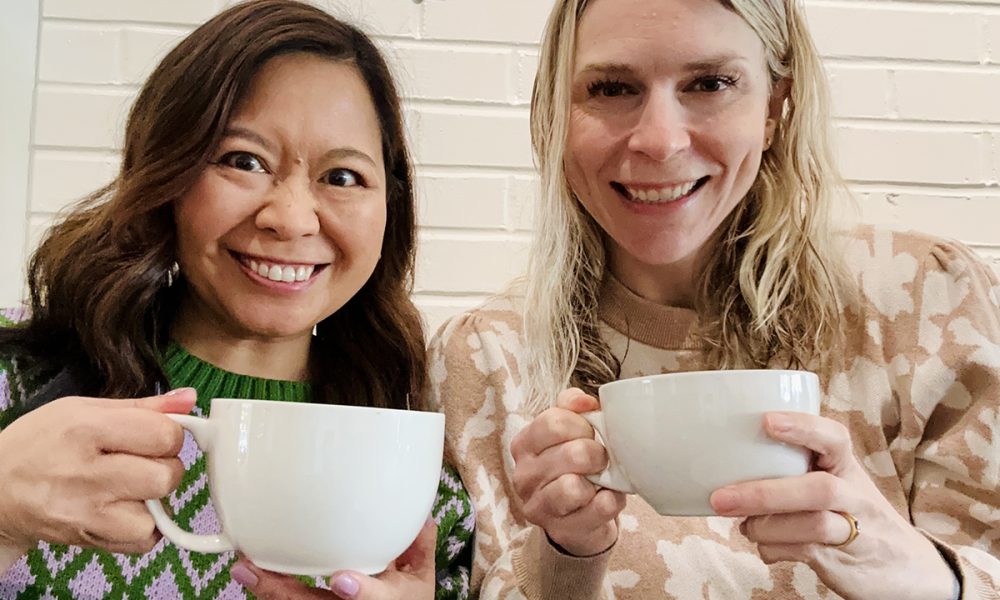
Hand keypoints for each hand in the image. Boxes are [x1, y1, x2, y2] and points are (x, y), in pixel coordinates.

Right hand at [0, 389, 193, 553]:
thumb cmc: (40, 443)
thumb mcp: (83, 409)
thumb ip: (143, 406)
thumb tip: (189, 400)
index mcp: (85, 430)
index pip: (163, 435)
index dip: (169, 434)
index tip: (154, 436)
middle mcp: (85, 474)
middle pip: (166, 476)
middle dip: (166, 466)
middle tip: (143, 462)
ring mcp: (85, 512)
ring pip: (158, 513)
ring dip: (156, 500)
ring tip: (131, 487)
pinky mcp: (87, 539)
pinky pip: (143, 540)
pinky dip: (144, 527)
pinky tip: (125, 509)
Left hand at [231, 516, 436, 598]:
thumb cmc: (405, 599)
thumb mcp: (421, 579)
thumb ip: (420, 547)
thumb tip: (422, 517)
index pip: (378, 598)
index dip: (360, 591)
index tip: (340, 579)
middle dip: (283, 590)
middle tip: (253, 570)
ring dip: (266, 588)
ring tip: (242, 568)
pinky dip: (268, 587)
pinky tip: (250, 572)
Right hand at [510, 388, 626, 556]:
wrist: (577, 516)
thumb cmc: (573, 466)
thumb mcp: (568, 431)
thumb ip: (572, 406)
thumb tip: (586, 401)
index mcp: (524, 445)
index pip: (553, 422)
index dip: (581, 424)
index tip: (590, 431)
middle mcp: (524, 476)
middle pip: (571, 453)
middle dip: (596, 452)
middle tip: (601, 458)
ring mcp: (539, 507)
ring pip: (574, 487)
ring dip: (599, 479)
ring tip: (601, 479)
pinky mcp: (562, 530)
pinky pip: (598, 509)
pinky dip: (612, 501)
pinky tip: (608, 497)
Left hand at [710, 412, 955, 599]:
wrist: (908, 569)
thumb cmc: (853, 514)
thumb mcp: (836, 482)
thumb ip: (795, 469)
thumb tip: (729, 464)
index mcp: (847, 468)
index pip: (835, 438)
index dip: (802, 426)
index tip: (766, 420)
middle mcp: (855, 496)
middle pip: (819, 489)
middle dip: (765, 494)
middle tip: (721, 498)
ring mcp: (855, 531)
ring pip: (814, 526)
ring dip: (767, 527)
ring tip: (746, 525)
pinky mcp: (844, 561)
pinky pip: (805, 553)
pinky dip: (773, 549)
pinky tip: (764, 544)